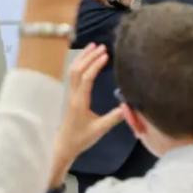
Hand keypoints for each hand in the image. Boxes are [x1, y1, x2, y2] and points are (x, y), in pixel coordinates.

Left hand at [53, 43, 124, 160]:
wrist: (63, 146)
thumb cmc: (81, 139)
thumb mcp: (100, 129)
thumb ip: (114, 117)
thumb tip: (129, 105)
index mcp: (80, 102)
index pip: (86, 78)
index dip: (95, 65)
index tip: (106, 55)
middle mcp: (73, 95)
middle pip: (77, 70)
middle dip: (89, 56)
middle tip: (101, 46)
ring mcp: (70, 94)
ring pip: (73, 71)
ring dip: (82, 57)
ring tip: (93, 46)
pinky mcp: (70, 96)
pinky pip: (73, 75)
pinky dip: (80, 64)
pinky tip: (86, 59)